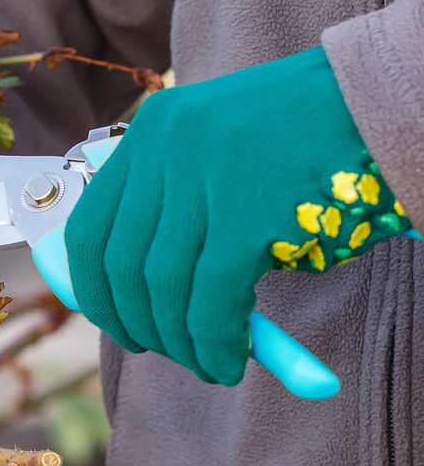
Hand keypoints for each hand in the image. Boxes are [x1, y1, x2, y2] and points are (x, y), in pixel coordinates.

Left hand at [65, 46, 408, 384]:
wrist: (377, 101)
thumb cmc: (296, 140)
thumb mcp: (216, 157)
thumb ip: (172, 209)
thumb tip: (137, 297)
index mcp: (151, 130)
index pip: (89, 231)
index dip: (94, 293)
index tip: (116, 324)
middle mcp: (167, 146)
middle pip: (122, 265)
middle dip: (138, 326)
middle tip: (165, 352)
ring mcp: (205, 176)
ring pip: (163, 287)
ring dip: (179, 344)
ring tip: (206, 365)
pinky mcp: (248, 212)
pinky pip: (212, 301)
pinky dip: (214, 344)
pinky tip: (229, 362)